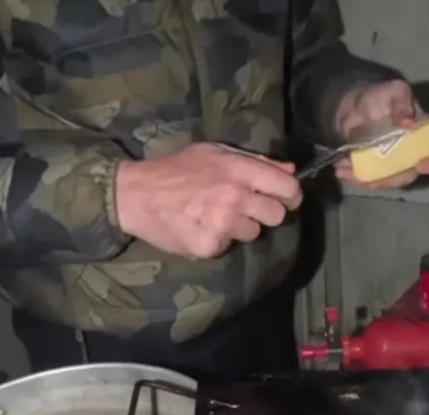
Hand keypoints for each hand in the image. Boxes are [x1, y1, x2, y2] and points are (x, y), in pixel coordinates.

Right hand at [115, 143, 302, 258]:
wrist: (137, 194)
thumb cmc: (177, 169)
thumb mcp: (215, 153)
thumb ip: (255, 161)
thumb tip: (290, 170)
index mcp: (239, 170)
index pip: (288, 188)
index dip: (291, 195)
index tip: (285, 199)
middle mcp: (235, 197)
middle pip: (277, 215)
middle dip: (266, 212)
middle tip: (245, 208)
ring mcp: (223, 224)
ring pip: (253, 233)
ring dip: (240, 227)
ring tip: (215, 215)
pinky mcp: (210, 245)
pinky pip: (228, 246)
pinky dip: (218, 239)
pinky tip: (200, 227)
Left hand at [332, 79, 428, 189]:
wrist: (354, 106)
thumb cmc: (380, 96)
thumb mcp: (393, 91)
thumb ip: (402, 102)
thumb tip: (409, 121)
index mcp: (427, 135)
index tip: (423, 164)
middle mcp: (415, 154)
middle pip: (413, 174)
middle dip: (393, 177)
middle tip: (371, 173)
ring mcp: (397, 165)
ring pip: (390, 181)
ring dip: (370, 179)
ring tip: (347, 168)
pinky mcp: (379, 171)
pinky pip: (373, 181)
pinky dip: (357, 178)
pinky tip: (342, 170)